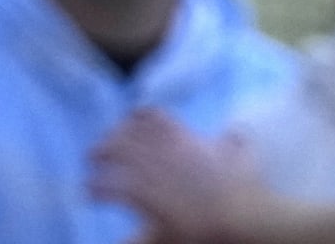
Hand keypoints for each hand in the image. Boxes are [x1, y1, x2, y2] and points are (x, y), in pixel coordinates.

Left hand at [91, 108, 269, 243]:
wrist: (237, 215)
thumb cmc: (242, 188)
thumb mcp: (243, 156)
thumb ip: (236, 141)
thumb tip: (235, 131)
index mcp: (186, 139)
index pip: (153, 117)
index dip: (135, 118)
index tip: (126, 125)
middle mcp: (165, 151)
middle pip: (126, 136)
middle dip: (108, 143)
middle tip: (95, 154)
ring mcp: (154, 173)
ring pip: (114, 159)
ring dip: (100, 166)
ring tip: (90, 178)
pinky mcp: (144, 198)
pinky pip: (110, 189)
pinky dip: (97, 190)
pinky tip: (93, 196)